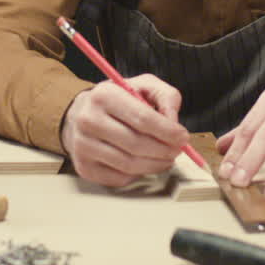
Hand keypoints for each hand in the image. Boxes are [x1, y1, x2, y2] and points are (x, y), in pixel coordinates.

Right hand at [60, 74, 190, 187]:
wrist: (81, 115)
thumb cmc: (117, 101)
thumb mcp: (142, 86)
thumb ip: (165, 97)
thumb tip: (173, 123)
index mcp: (103, 95)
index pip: (142, 119)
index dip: (167, 131)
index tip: (183, 137)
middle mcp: (88, 120)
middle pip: (136, 144)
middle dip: (164, 150)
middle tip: (177, 150)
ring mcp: (83, 146)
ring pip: (129, 165)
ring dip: (155, 165)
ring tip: (166, 158)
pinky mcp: (84, 167)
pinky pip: (119, 178)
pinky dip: (138, 174)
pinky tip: (144, 163)